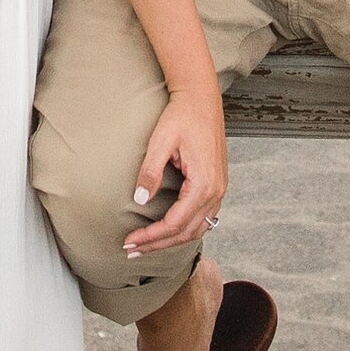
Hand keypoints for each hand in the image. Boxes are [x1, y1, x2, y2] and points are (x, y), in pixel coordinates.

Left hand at [123, 87, 228, 256]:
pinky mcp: (216, 185)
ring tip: (146, 245)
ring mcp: (219, 189)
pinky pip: (203, 218)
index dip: (151, 237)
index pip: (175, 223)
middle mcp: (216, 191)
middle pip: (186, 232)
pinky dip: (185, 229)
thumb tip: (139, 200)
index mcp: (204, 184)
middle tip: (131, 251)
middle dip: (158, 244)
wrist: (201, 99)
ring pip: (197, 229)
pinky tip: (167, 231)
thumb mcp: (161, 142)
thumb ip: (150, 172)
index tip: (129, 242)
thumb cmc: (181, 116)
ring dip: (171, 240)